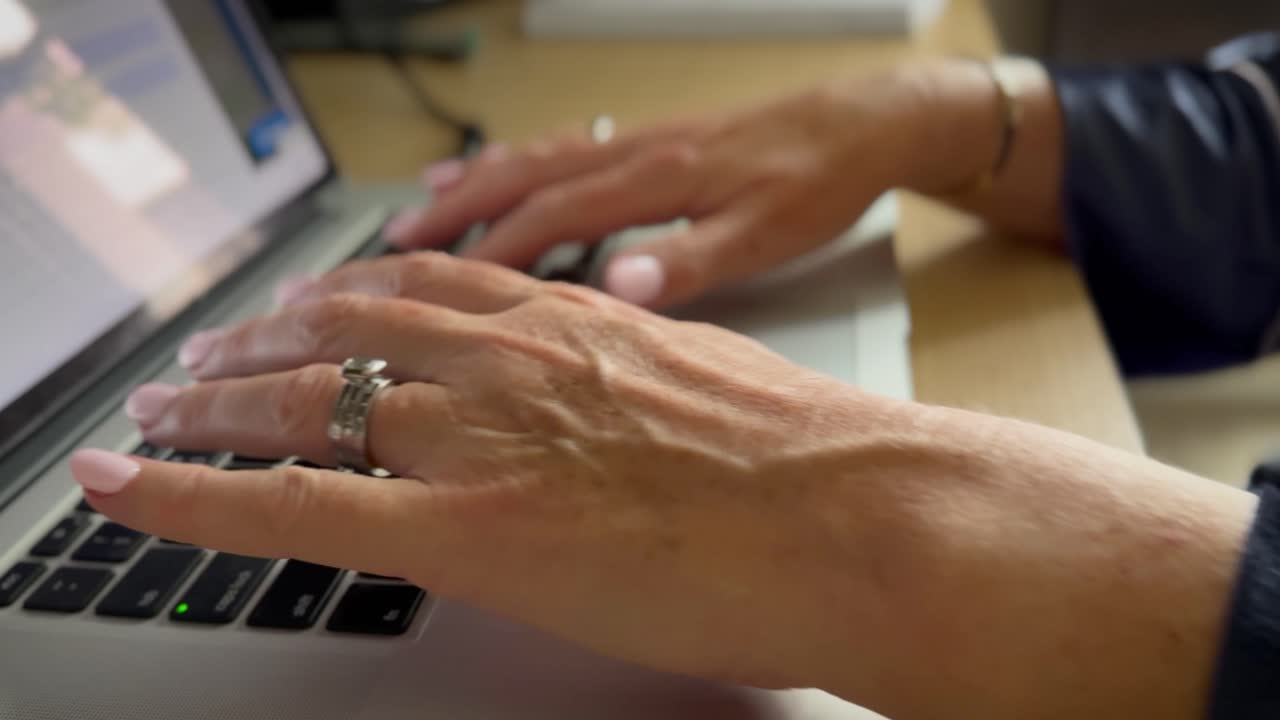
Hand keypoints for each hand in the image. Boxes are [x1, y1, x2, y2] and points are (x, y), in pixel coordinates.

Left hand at [72, 254, 1257, 719]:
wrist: (859, 512)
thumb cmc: (812, 466)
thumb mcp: (705, 397)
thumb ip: (633, 396)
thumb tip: (605, 423)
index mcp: (573, 327)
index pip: (423, 295)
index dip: (341, 300)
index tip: (299, 311)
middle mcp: (510, 362)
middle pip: (344, 332)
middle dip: (260, 344)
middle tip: (208, 358)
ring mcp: (479, 440)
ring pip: (303, 402)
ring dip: (215, 405)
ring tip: (165, 412)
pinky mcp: (465, 528)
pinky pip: (291, 506)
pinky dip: (193, 496)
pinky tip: (135, 489)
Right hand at [382, 74, 927, 308]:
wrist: (861, 126)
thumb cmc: (817, 183)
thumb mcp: (766, 235)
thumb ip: (692, 262)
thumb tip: (622, 287)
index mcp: (657, 180)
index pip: (551, 218)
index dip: (489, 252)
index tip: (436, 285)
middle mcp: (635, 153)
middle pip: (523, 178)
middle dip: (454, 211)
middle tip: (394, 242)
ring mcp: (637, 142)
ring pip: (535, 158)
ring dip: (474, 182)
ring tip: (418, 206)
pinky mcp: (650, 141)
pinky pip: (565, 147)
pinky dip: (520, 160)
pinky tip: (501, 170)